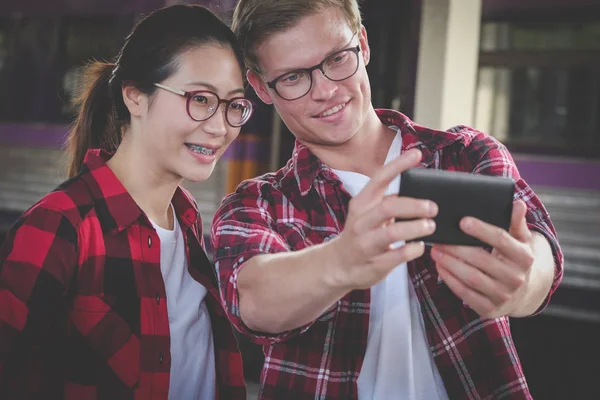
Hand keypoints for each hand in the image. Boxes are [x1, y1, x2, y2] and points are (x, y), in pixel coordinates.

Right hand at [326, 149, 437, 289]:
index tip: (417, 153)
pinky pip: (400, 254)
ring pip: (394, 232)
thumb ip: (386, 201)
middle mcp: (361, 221)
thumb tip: (417, 190)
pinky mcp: (376, 263)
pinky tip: (419, 246)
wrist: (339, 265)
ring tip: (430, 226)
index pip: (380, 178)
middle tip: (433, 208)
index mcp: (361, 203)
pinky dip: (415, 249)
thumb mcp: (366, 213)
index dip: (399, 164)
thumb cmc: (361, 234)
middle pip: (389, 206)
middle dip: (415, 205)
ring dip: (417, 228)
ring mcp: (367, 243)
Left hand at [431, 200, 534, 317]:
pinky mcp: (490, 309)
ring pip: (472, 278)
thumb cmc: (516, 259)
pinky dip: (450, 280)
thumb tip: (517, 204)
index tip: (462, 221)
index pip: (501, 240)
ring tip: (435, 251)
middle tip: (439, 239)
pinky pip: (466, 294)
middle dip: (457, 249)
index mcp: (524, 257)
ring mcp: (504, 295)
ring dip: (450, 264)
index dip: (482, 230)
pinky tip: (440, 267)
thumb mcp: (521, 241)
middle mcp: (516, 278)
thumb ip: (516, 223)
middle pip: (482, 260)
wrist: (526, 293)